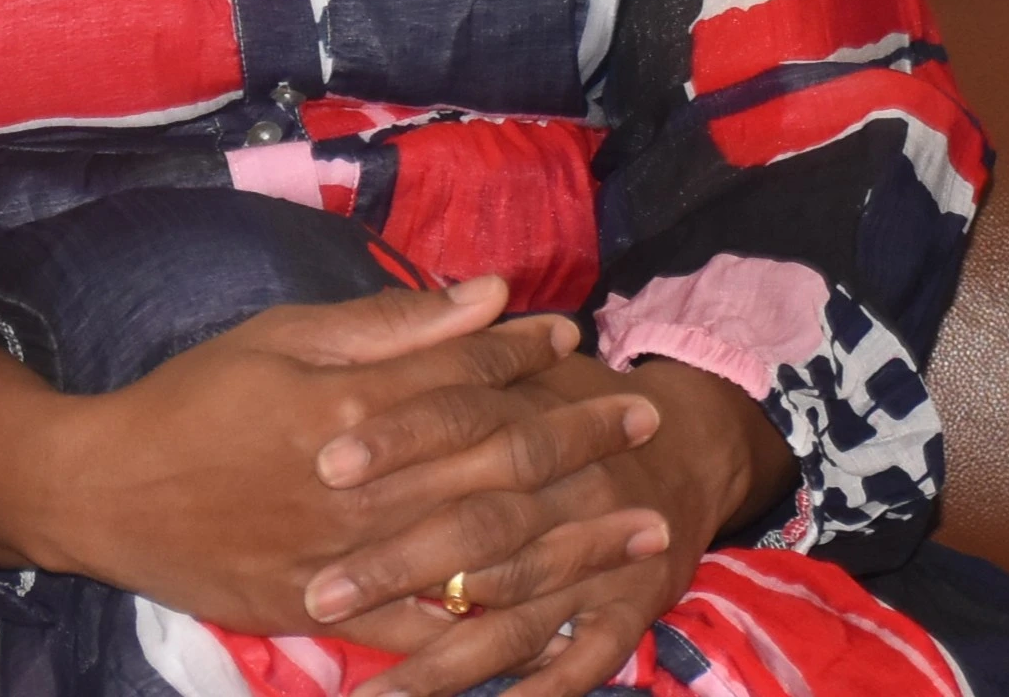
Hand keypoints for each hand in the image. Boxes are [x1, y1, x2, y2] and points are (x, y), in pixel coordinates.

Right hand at [0, 275, 656, 633]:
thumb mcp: (281, 335)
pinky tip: (558, 622)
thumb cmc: (195, 395)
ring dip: (569, 539)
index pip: (461, 376)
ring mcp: (349, 564)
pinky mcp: (329, 621)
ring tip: (637, 529)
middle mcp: (360, 488)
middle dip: (576, 441)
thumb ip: (391, 324)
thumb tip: (488, 295)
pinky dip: (498, 633)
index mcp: (347, 406)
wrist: (107, 489)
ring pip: (481, 556)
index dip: (524, 357)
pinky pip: (432, 637)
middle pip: (490, 463)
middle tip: (644, 424)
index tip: (578, 343)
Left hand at [303, 353, 799, 696]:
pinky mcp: (631, 607)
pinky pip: (583, 661)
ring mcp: (602, 552)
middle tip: (321, 595)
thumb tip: (363, 346)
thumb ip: (445, 346)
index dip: (394, 438)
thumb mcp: (513, 359)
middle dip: (396, 565)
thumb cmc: (567, 396)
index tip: (323, 467)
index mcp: (529, 410)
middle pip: (477, 524)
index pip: (456, 415)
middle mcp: (567, 482)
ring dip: (442, 660)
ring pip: (515, 610)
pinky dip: (537, 692)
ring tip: (372, 695)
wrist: (687, 439)